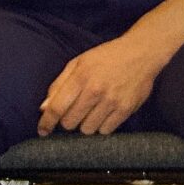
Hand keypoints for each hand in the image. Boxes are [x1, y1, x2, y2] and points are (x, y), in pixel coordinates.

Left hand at [39, 31, 167, 135]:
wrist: (141, 53)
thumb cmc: (106, 57)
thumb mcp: (78, 63)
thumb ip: (59, 84)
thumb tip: (44, 108)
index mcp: (80, 77)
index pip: (57, 107)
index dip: (46, 122)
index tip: (42, 131)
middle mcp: (95, 91)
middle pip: (70, 123)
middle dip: (68, 120)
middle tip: (74, 111)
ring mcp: (111, 101)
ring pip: (87, 129)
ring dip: (85, 124)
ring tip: (91, 111)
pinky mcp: (125, 110)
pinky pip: (105, 131)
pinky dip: (101, 126)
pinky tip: (103, 114)